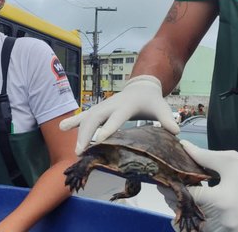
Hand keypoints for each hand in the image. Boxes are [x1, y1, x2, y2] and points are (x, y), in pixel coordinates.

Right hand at [60, 75, 178, 153]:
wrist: (142, 86)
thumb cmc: (152, 100)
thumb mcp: (162, 108)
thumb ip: (167, 119)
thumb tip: (176, 131)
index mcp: (127, 106)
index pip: (116, 118)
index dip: (108, 128)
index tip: (100, 140)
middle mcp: (111, 105)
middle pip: (96, 118)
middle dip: (87, 134)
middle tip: (81, 151)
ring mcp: (103, 106)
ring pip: (87, 117)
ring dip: (79, 132)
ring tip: (75, 150)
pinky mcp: (99, 108)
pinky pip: (84, 115)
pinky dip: (74, 121)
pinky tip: (62, 127)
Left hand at [164, 140, 237, 231]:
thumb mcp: (229, 160)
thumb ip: (203, 155)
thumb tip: (183, 146)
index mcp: (220, 198)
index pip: (189, 197)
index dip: (173, 189)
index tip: (165, 183)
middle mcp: (223, 218)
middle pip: (190, 214)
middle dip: (177, 203)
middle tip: (169, 192)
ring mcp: (228, 229)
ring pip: (198, 228)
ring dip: (187, 216)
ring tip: (180, 203)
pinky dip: (201, 225)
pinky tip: (196, 214)